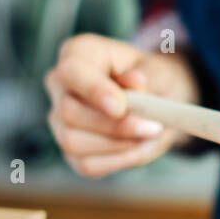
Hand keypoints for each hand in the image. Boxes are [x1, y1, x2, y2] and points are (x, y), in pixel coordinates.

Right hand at [44, 34, 198, 177]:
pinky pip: (86, 164)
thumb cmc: (155, 79)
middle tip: (153, 127)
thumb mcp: (160, 71)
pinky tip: (137, 148)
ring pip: (73, 142)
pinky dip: (118, 160)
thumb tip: (134, 84)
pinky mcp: (70, 150)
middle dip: (114, 126)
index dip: (94, 91)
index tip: (120, 107)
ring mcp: (59, 120)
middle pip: (69, 112)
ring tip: (148, 136)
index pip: (71, 72)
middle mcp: (59, 85)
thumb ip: (148, 77)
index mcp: (78, 53)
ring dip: (118, 145)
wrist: (159, 100)